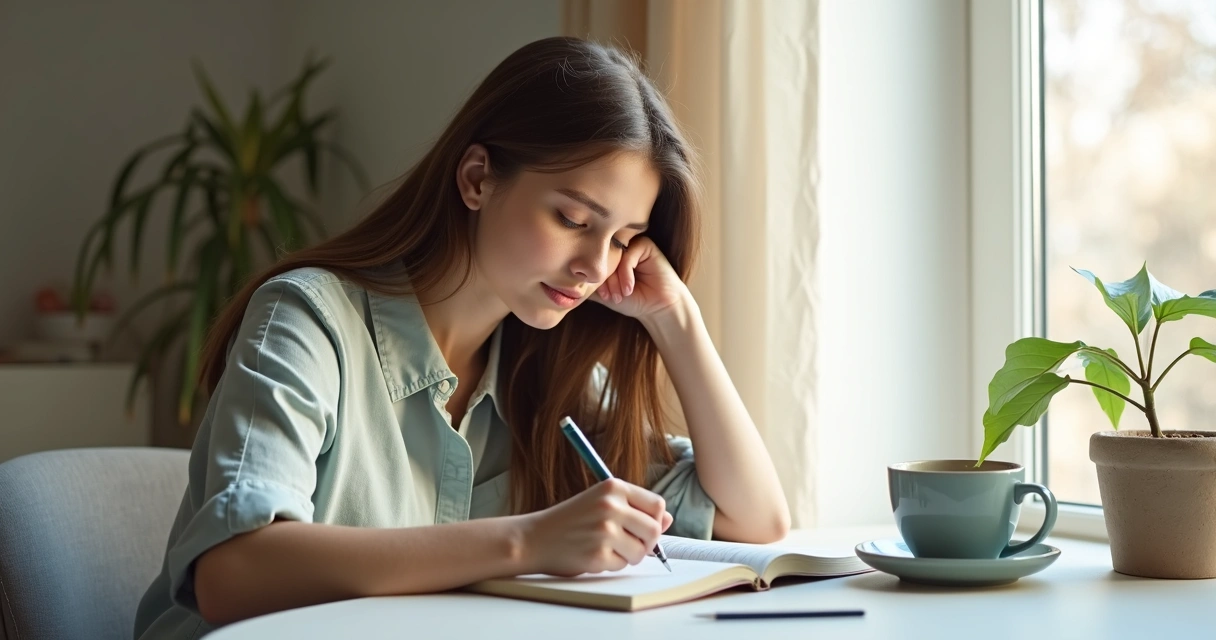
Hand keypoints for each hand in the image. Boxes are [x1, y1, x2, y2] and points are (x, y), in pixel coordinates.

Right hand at [517, 478, 673, 576]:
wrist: (534, 538)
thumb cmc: (570, 521)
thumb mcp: (601, 504)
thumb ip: (634, 509)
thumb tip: (668, 519)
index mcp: (613, 487)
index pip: (657, 504)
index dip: (655, 520)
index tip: (643, 527)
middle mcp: (611, 505)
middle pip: (654, 529)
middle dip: (646, 542)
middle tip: (628, 543)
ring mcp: (604, 530)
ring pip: (641, 550)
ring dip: (630, 555)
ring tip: (608, 548)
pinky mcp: (598, 554)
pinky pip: (623, 565)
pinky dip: (613, 565)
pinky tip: (594, 555)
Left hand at [592, 237, 689, 320]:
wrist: (658, 307)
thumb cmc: (633, 300)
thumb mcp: (604, 294)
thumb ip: (587, 286)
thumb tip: (564, 283)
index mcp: (608, 255)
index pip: (592, 260)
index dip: (594, 279)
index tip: (603, 297)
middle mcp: (619, 248)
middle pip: (601, 256)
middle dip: (604, 279)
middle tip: (610, 296)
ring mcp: (631, 244)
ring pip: (614, 255)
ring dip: (614, 278)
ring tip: (619, 294)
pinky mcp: (645, 245)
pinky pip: (628, 254)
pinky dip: (626, 273)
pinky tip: (630, 288)